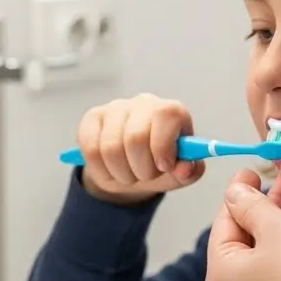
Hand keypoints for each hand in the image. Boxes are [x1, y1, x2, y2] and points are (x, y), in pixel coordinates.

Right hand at [74, 93, 206, 204]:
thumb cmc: (159, 166)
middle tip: (146, 176)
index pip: (166, 115)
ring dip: (122, 174)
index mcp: (171, 112)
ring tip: (129, 176)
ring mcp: (116, 108)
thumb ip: (189, 172)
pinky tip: (110, 171)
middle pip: (136, 137)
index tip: (164, 166)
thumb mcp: (179, 174)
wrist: (131, 171)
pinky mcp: (93, 118)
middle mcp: (144, 103)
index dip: (163, 146)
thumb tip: (185, 167)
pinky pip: (91, 149)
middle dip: (142, 169)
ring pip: (111, 148)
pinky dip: (101, 171)